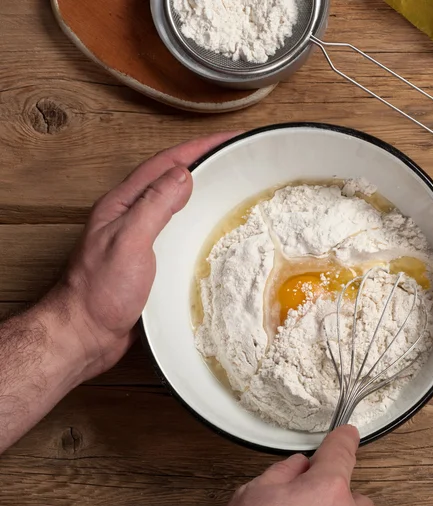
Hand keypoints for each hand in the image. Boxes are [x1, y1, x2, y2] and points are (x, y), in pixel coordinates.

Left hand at [46, 133, 235, 380]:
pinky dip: (200, 222)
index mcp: (124, 204)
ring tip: (234, 187)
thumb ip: (154, 206)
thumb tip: (184, 174)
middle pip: (173, 179)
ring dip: (205, 191)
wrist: (87, 333)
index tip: (230, 139)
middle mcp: (134, 216)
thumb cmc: (101, 291)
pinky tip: (216, 229)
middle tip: (239, 159)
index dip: (199, 147)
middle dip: (206, 163)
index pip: (165, 164)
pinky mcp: (153, 261)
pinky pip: (181, 232)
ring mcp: (143, 238)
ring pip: (179, 205)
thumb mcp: (129, 241)